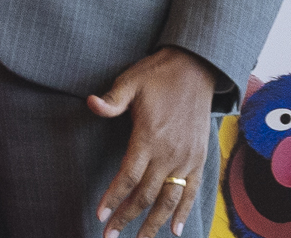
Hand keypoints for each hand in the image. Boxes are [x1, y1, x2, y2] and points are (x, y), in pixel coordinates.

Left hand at [88, 47, 216, 237]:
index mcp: (149, 136)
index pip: (128, 176)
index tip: (100, 215)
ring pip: (169, 200)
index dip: (113, 198)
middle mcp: (169, 153)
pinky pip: (192, 192)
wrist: (195, 69)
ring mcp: (186, 158)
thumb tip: (91, 103)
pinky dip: (184, 212)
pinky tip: (175, 230)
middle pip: (146, 195)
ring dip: (154, 223)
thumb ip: (113, 100)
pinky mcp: (199, 158)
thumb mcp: (131, 81)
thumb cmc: (157, 75)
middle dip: (127, 217)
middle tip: (110, 235)